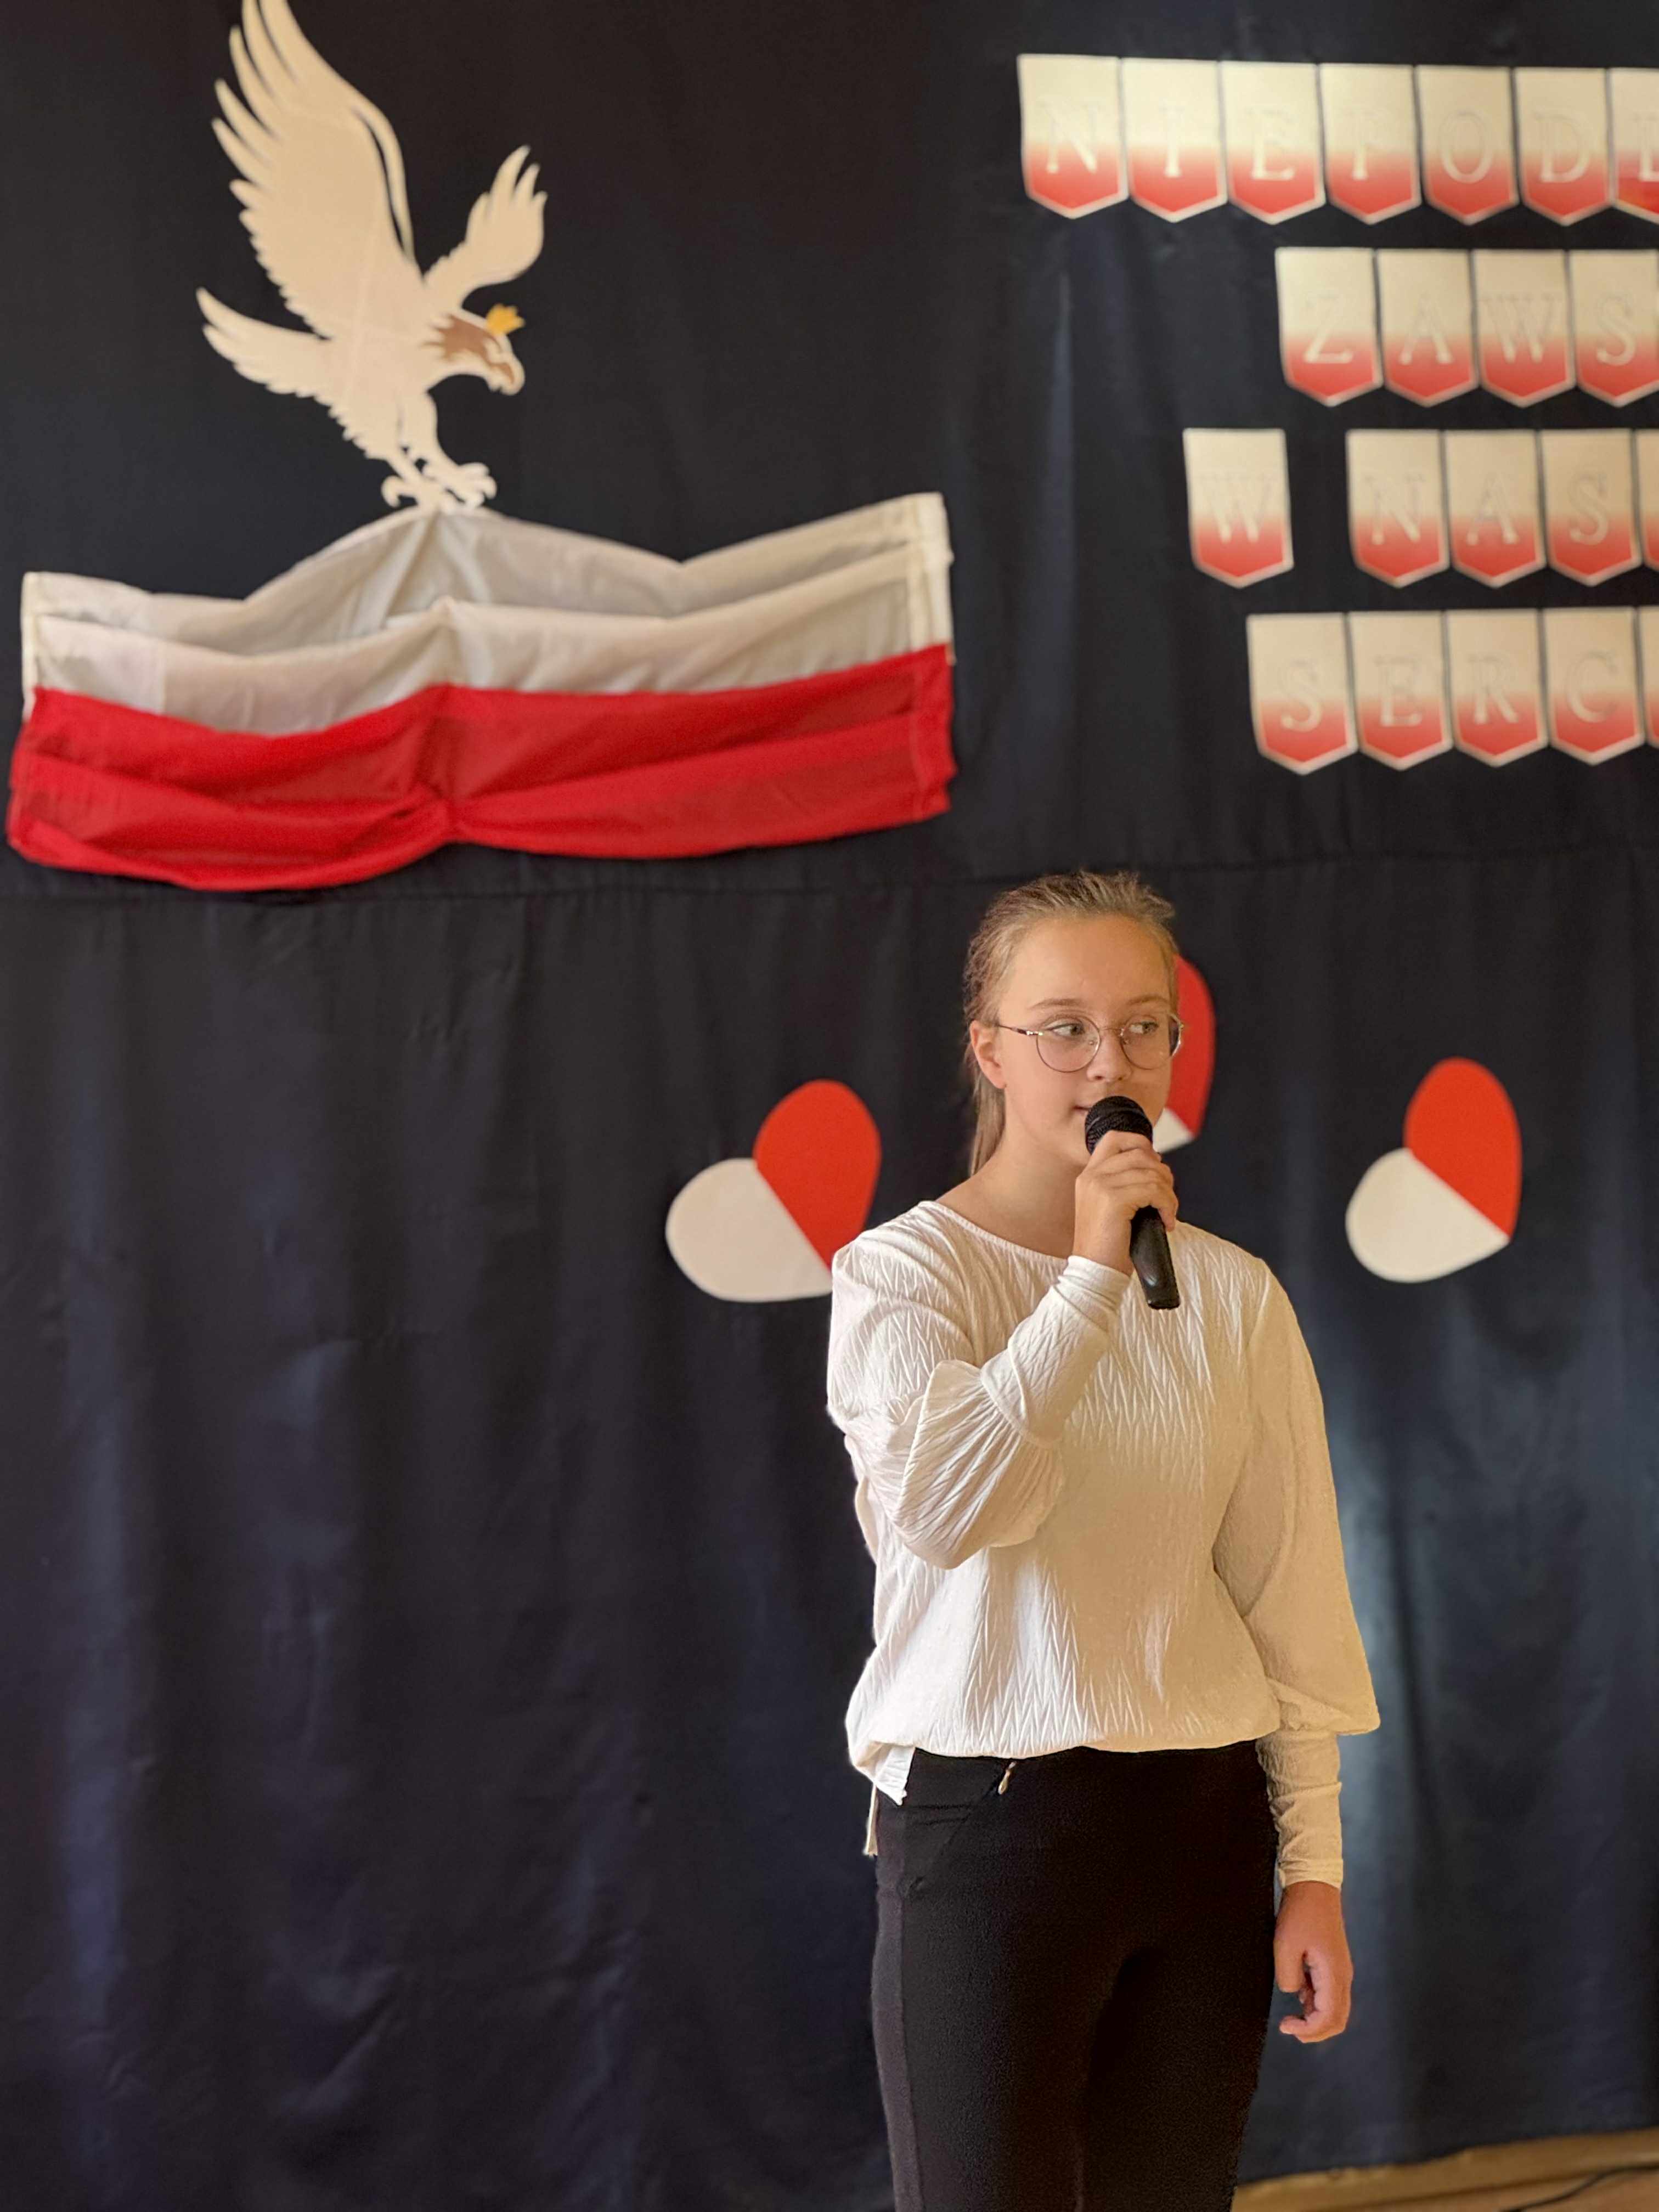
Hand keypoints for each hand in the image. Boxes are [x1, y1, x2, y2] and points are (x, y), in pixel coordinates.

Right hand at [1071, 1128, 1176, 1276]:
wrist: (1093, 1273)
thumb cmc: (1107, 1247)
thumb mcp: (1111, 1208)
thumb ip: (1125, 1185)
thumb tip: (1157, 1169)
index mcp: (1088, 1176)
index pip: (1116, 1139)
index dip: (1142, 1145)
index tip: (1155, 1167)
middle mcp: (1091, 1176)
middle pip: (1141, 1153)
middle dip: (1163, 1174)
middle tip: (1166, 1199)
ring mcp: (1100, 1185)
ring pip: (1151, 1173)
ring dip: (1168, 1194)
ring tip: (1167, 1214)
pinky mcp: (1113, 1199)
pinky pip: (1153, 1191)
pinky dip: (1167, 1205)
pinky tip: (1166, 1222)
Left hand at [1273, 1880, 1352, 2041]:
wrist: (1314, 1885)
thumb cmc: (1301, 1912)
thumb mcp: (1285, 1945)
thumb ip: (1289, 1977)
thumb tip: (1294, 1993)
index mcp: (1334, 1973)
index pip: (1329, 2018)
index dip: (1309, 2030)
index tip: (1286, 2026)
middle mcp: (1342, 1976)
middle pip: (1338, 2020)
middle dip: (1315, 2031)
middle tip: (1290, 2028)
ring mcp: (1340, 1970)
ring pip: (1335, 2009)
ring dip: (1315, 2018)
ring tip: (1292, 2015)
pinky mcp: (1333, 1964)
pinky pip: (1329, 1994)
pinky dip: (1316, 2004)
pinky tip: (1299, 1996)